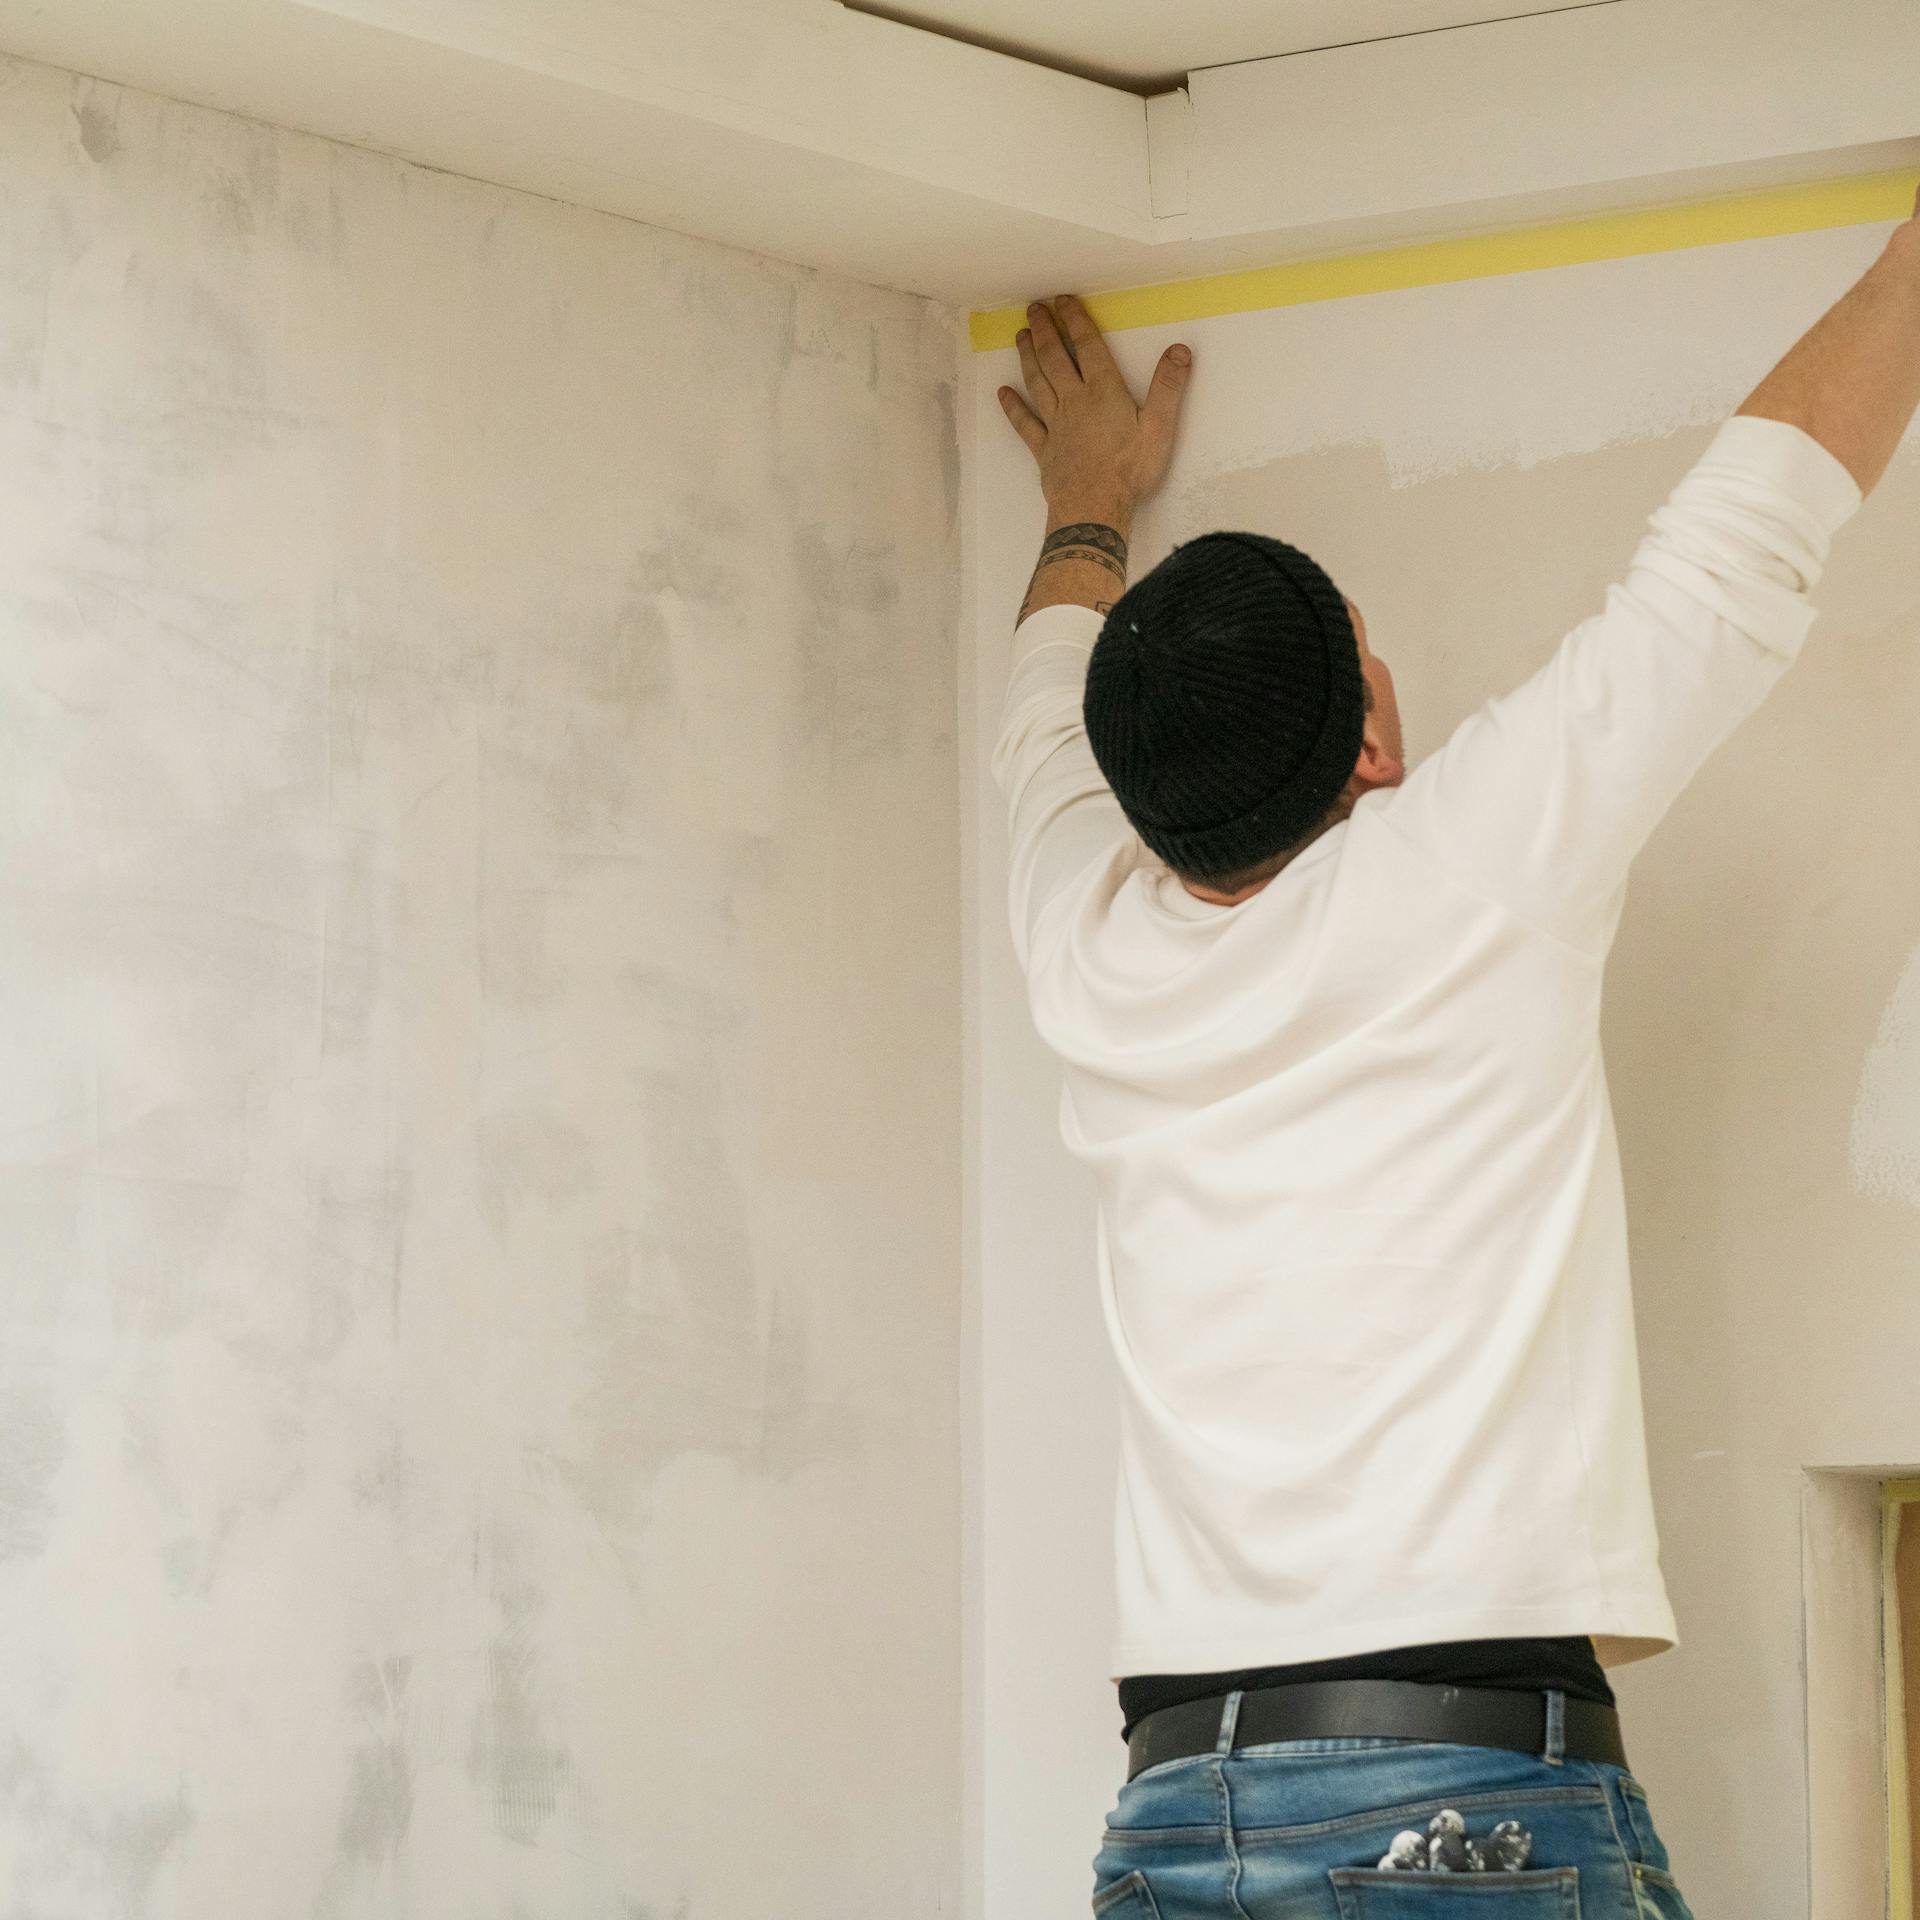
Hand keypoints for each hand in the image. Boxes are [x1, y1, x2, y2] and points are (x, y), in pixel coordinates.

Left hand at [997, 296, 1191, 525]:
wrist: (1094, 509)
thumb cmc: (1129, 471)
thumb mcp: (1159, 428)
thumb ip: (1168, 387)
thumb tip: (1179, 350)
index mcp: (1103, 391)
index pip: (1087, 346)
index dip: (1075, 320)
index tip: (1063, 300)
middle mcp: (1074, 401)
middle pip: (1054, 358)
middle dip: (1044, 330)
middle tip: (1034, 308)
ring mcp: (1055, 425)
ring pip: (1037, 382)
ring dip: (1027, 357)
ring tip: (1020, 336)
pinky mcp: (1044, 449)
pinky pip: (1025, 423)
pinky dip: (1013, 407)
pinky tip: (1003, 393)